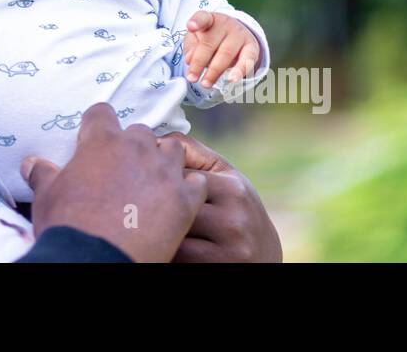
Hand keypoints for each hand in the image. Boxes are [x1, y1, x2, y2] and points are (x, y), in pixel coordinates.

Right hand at [22, 103, 207, 262]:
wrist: (96, 259)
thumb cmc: (68, 224)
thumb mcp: (47, 195)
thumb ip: (42, 174)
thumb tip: (30, 164)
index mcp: (102, 141)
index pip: (102, 113)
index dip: (97, 126)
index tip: (94, 140)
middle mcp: (137, 148)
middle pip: (141, 132)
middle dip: (133, 146)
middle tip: (124, 169)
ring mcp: (164, 172)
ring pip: (173, 150)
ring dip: (164, 160)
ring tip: (155, 180)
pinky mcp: (185, 200)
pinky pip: (197, 183)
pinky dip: (190, 188)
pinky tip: (179, 199)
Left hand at [156, 132, 281, 261]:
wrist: (264, 256)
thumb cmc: (237, 210)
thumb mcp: (227, 178)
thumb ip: (194, 154)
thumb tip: (155, 138)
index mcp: (233, 189)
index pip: (179, 174)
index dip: (158, 176)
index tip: (146, 177)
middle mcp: (233, 219)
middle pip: (173, 204)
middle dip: (153, 202)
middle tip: (142, 200)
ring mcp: (227, 249)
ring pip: (172, 232)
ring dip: (158, 226)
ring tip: (152, 220)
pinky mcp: (216, 268)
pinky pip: (177, 256)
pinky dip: (168, 247)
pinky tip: (165, 240)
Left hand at [183, 11, 259, 87]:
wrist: (234, 34)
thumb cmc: (210, 37)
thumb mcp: (196, 38)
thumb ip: (190, 47)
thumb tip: (190, 59)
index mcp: (209, 19)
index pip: (202, 18)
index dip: (196, 22)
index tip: (190, 27)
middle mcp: (225, 24)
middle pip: (210, 43)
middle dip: (199, 62)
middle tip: (192, 78)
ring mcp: (240, 34)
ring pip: (226, 53)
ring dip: (215, 71)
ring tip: (206, 83)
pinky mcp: (252, 46)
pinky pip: (247, 60)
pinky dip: (239, 71)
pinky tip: (231, 80)